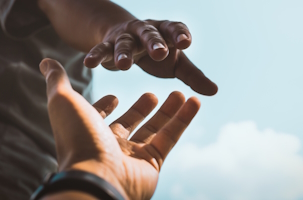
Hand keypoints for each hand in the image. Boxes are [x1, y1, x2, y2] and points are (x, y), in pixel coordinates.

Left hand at [39, 58, 200, 199]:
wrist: (96, 176)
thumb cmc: (78, 138)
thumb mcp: (64, 101)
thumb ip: (57, 81)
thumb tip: (45, 61)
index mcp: (89, 131)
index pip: (99, 117)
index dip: (105, 107)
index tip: (115, 96)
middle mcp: (110, 145)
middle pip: (130, 123)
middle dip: (142, 108)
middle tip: (153, 94)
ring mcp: (132, 156)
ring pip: (154, 129)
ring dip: (169, 111)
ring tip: (181, 93)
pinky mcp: (153, 163)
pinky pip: (170, 138)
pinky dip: (183, 119)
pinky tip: (194, 102)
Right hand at [83, 19, 217, 95]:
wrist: (127, 38)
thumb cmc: (157, 53)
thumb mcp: (177, 63)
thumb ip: (193, 76)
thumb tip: (214, 91)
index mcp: (166, 32)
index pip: (174, 29)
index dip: (180, 34)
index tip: (186, 42)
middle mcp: (146, 31)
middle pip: (150, 34)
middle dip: (155, 42)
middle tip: (160, 52)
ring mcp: (126, 37)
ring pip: (124, 43)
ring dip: (123, 53)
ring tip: (124, 66)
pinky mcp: (108, 45)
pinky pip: (101, 49)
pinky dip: (95, 55)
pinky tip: (89, 63)